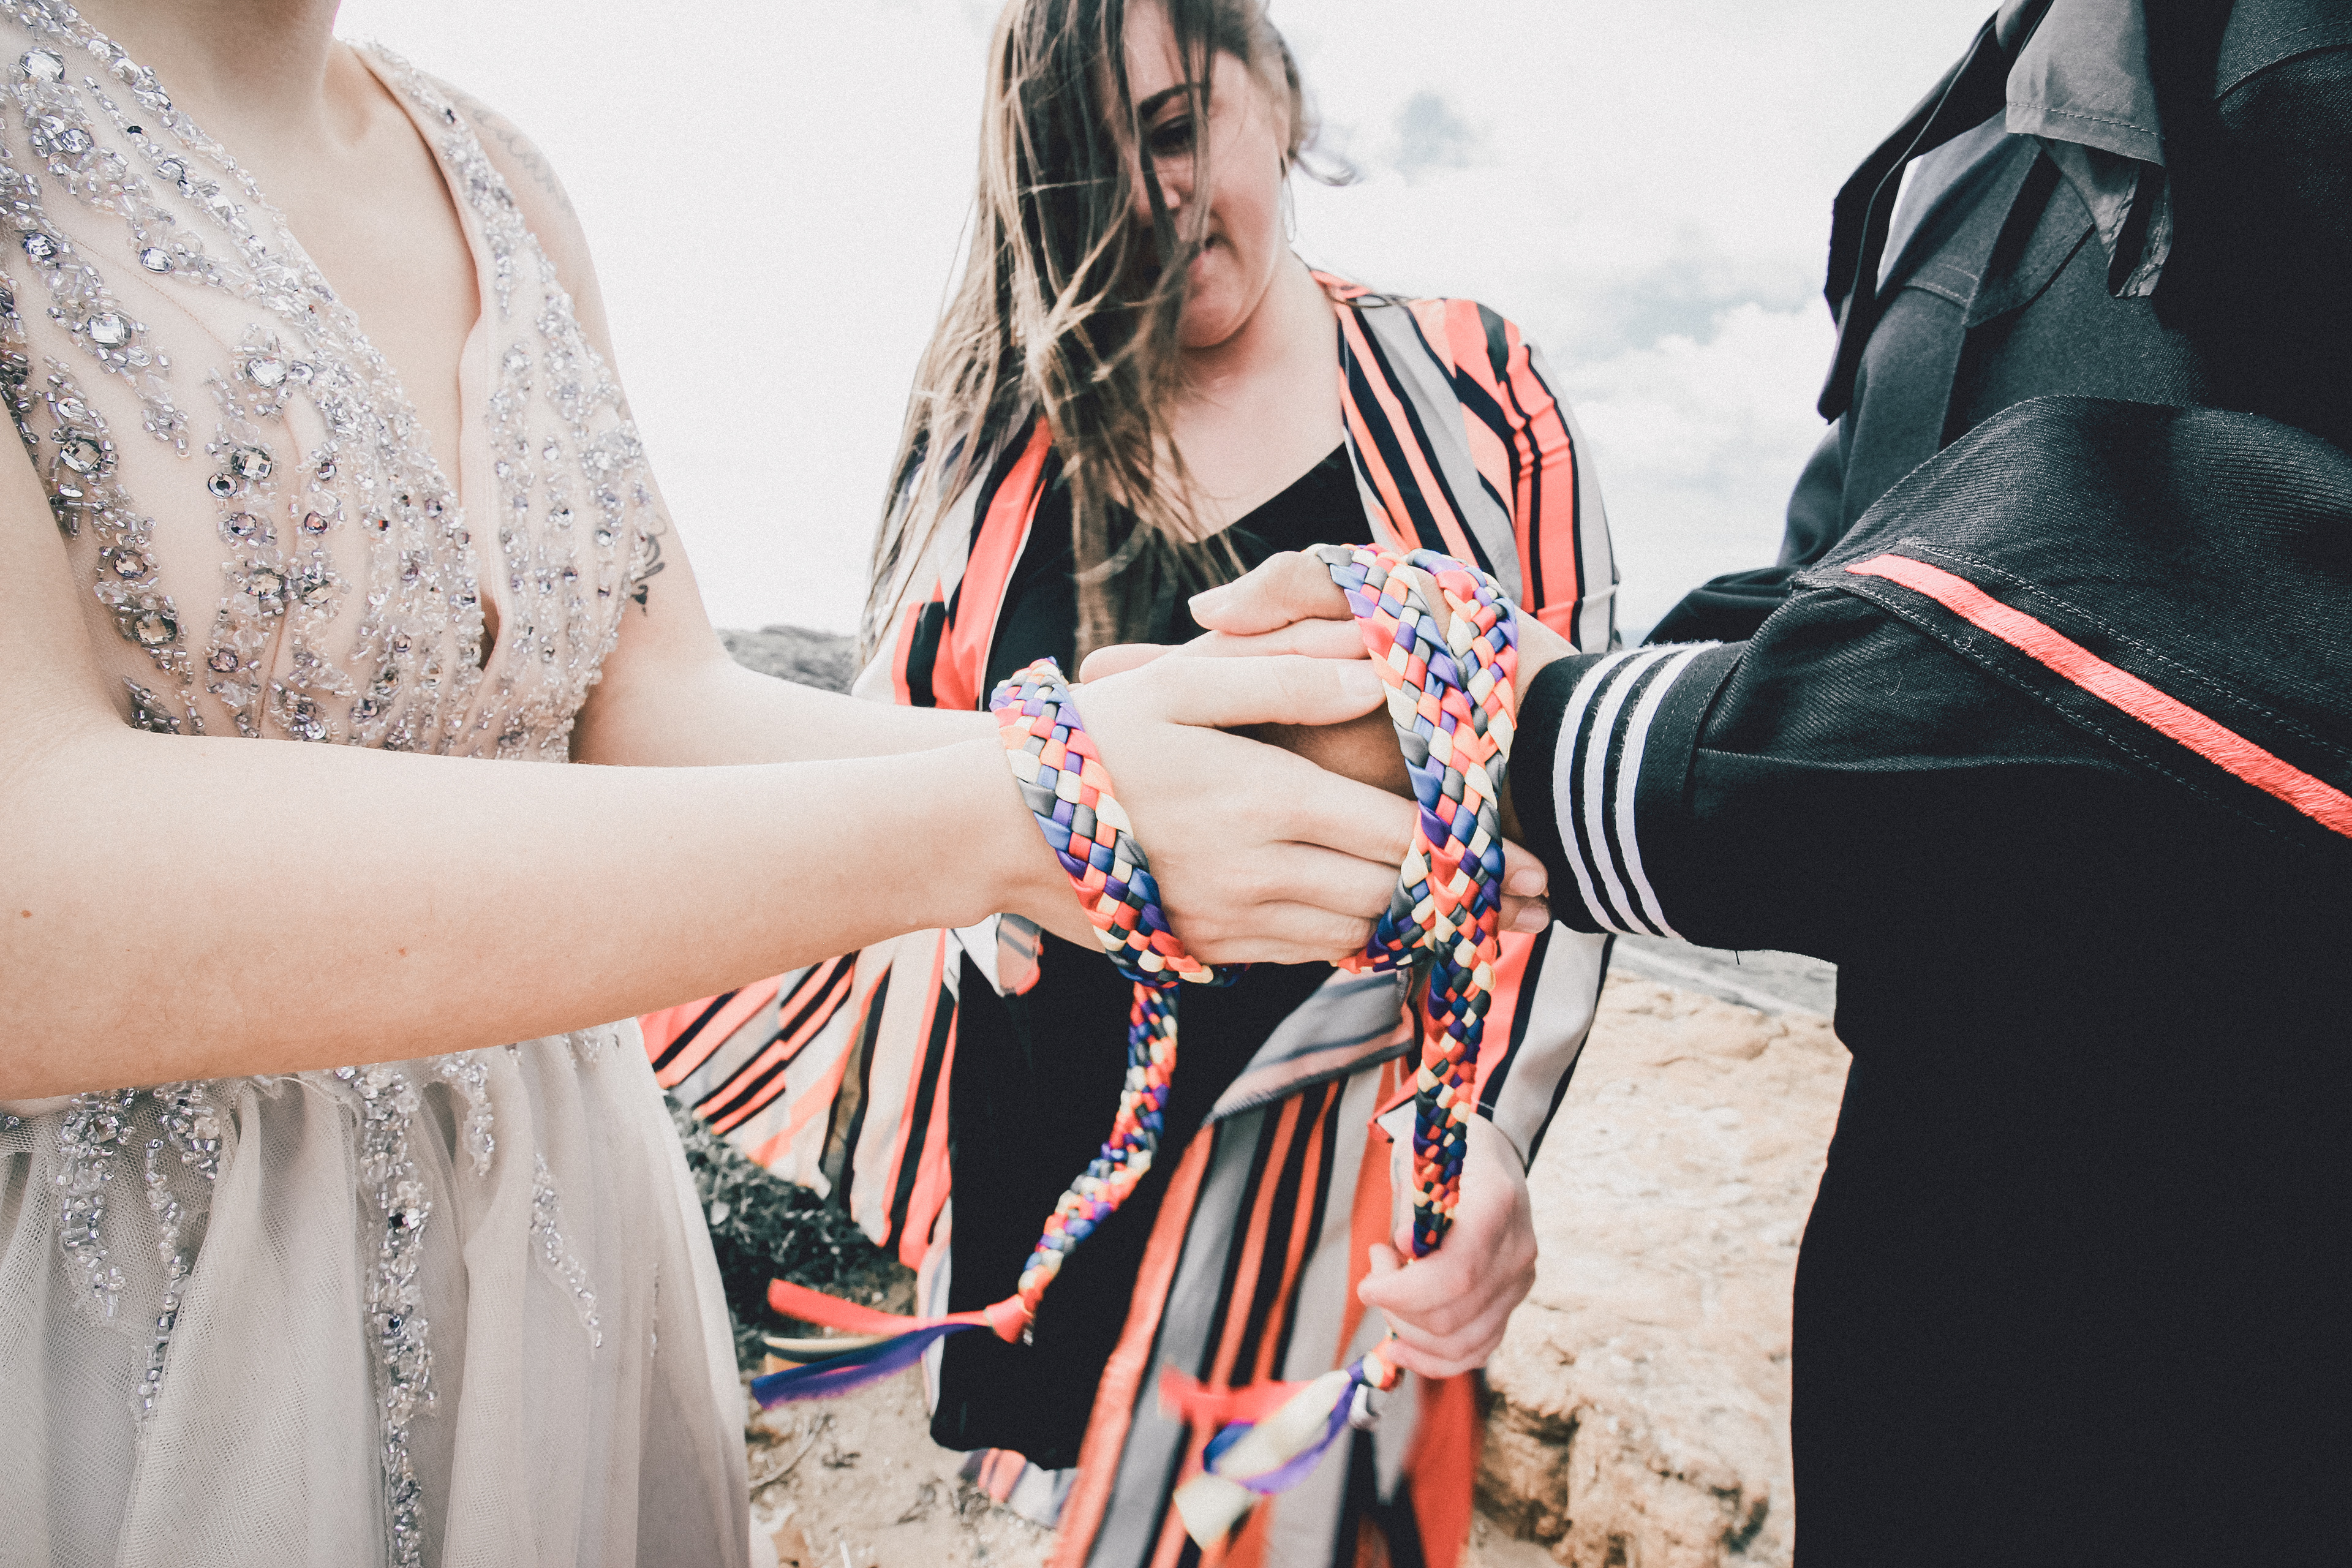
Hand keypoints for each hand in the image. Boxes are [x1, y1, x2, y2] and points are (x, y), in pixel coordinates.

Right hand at [1082, 550, 1559, 932]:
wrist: (999, 826)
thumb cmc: (1097, 737)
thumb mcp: (1189, 684)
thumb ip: (1287, 674)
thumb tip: (1378, 673)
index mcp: (1267, 801)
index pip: (1400, 839)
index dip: (1477, 855)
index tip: (1534, 861)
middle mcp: (1257, 874)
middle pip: (1393, 901)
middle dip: (1465, 903)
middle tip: (1531, 901)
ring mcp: (1231, 921)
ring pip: (1355, 937)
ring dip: (1413, 925)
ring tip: (1474, 909)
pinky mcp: (1208, 948)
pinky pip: (1304, 953)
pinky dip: (1352, 937)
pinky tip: (1381, 913)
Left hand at [1357, 1113, 1536, 1378]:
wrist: (1490, 1151)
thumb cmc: (1444, 1153)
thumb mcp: (1420, 1161)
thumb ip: (1413, 1206)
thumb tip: (1404, 1247)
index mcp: (1496, 1206)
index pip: (1455, 1274)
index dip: (1403, 1291)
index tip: (1368, 1283)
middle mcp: (1517, 1250)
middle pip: (1453, 1316)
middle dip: (1397, 1308)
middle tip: (1376, 1271)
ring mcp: (1519, 1281)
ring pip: (1462, 1343)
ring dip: (1409, 1333)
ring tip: (1389, 1294)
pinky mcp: (1512, 1301)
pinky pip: (1477, 1350)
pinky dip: (1434, 1358)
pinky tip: (1401, 1347)